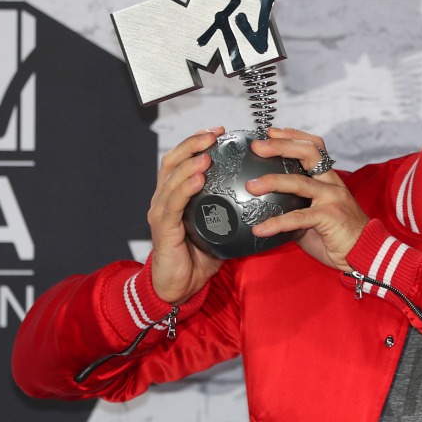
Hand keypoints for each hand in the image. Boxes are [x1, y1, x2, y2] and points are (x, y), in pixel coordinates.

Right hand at [146, 127, 225, 303]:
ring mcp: (160, 213)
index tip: (217, 132)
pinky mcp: (162, 228)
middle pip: (172, 161)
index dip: (196, 143)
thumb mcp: (218, 232)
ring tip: (208, 153)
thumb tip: (261, 201)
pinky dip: (185, 188)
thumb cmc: (197, 261)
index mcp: (173, 197)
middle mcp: (162, 200)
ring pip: (171, 179)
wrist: (177, 288)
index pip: (181, 162)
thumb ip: (231, 214)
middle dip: (192, 143)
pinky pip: (174, 203)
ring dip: (190, 163)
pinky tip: (199, 178)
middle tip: (214, 134)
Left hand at [246, 128, 368, 270]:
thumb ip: (295, 207)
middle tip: (258, 147)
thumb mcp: (315, 216)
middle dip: (281, 146)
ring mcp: (332, 198)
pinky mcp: (329, 217)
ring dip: (272, 181)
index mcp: (329, 179)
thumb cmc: (339, 236)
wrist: (365, 252)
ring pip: (299, 182)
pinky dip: (276, 223)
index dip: (293, 136)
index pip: (314, 147)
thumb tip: (267, 208)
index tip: (271, 132)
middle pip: (308, 153)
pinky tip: (259, 229)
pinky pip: (297, 218)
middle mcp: (332, 184)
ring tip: (251, 186)